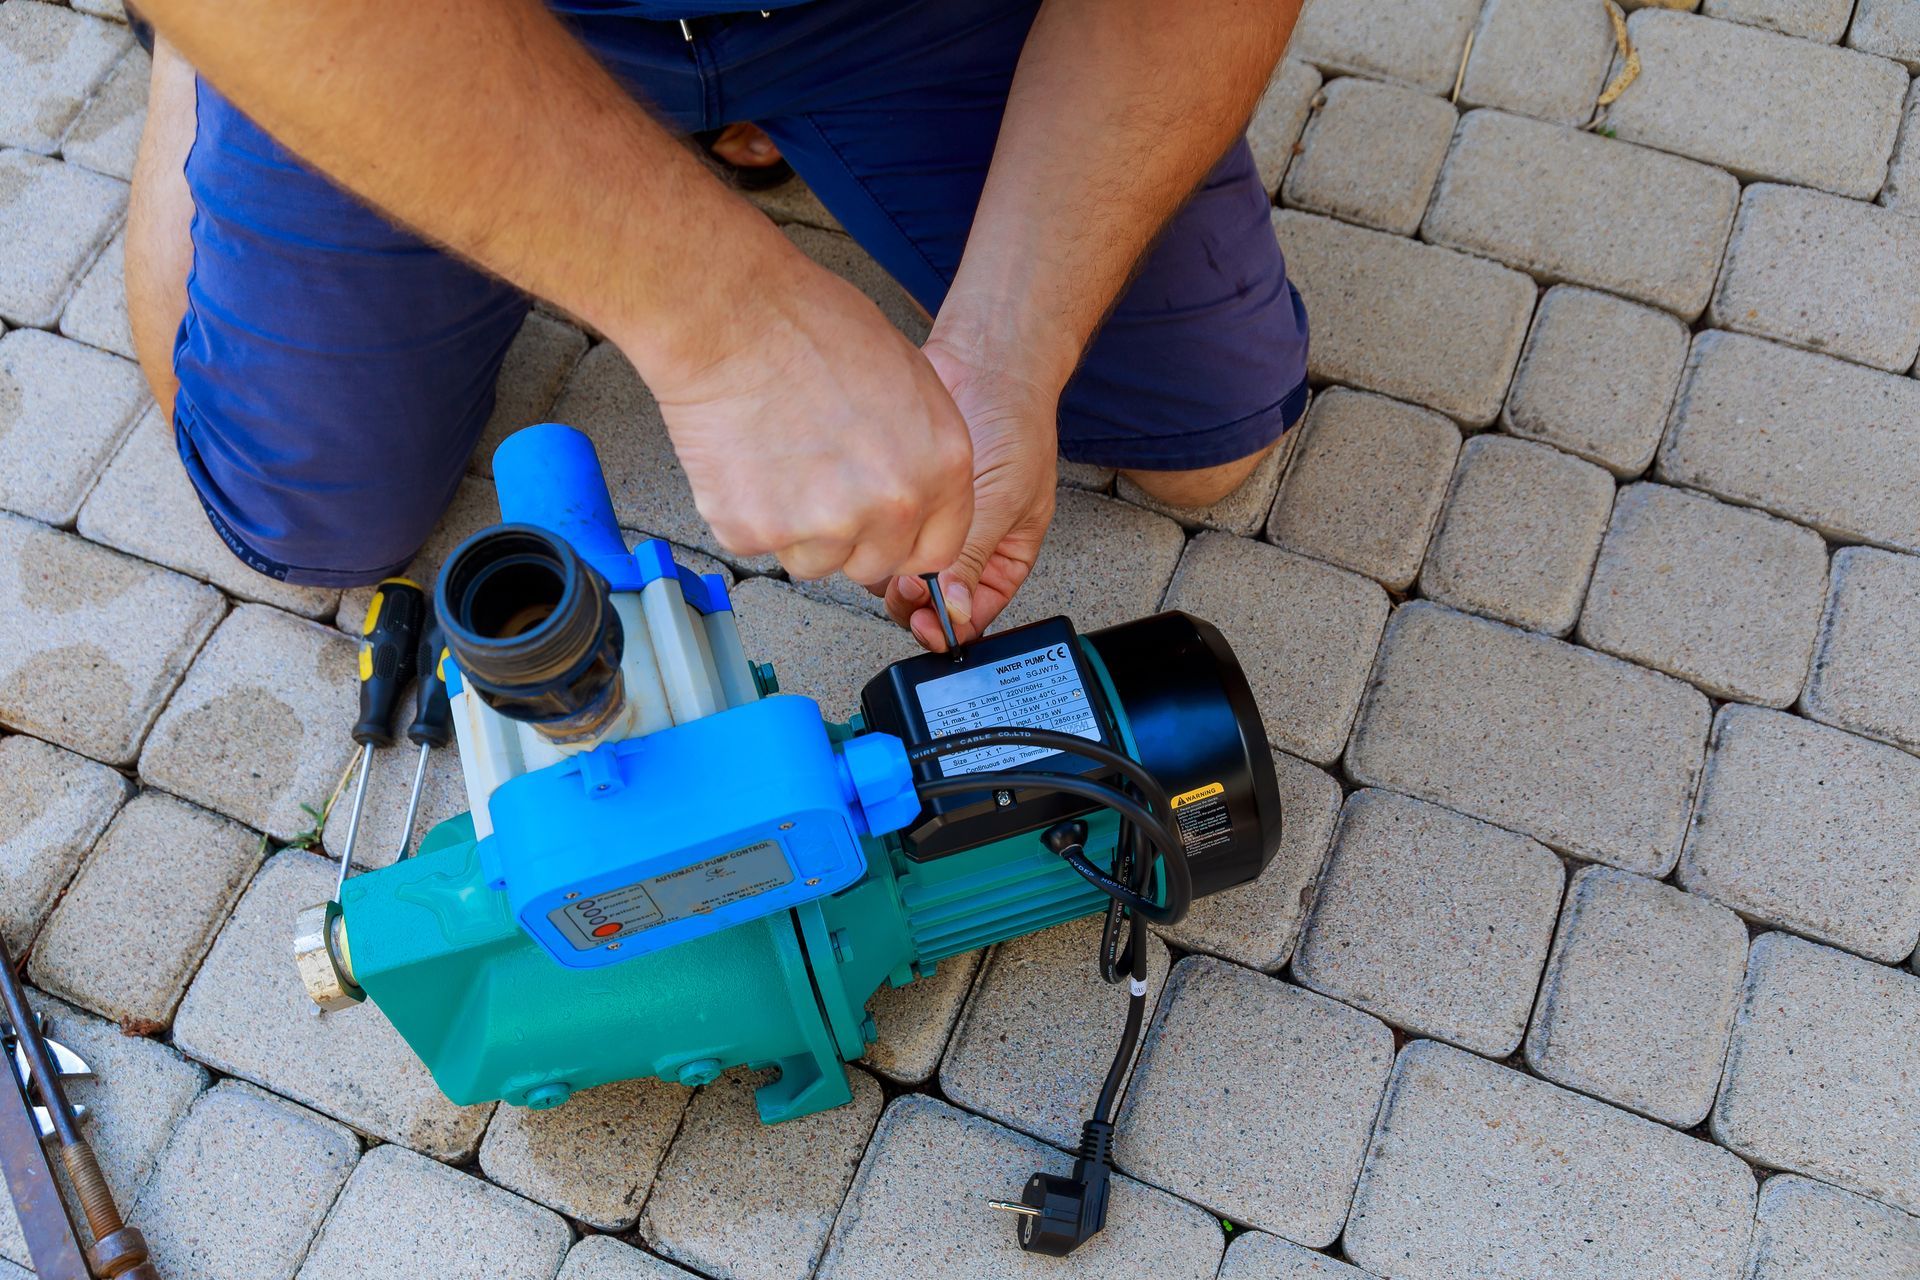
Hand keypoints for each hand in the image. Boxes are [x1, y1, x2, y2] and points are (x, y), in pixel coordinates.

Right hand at [646, 251, 974, 584]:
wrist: (730, 316)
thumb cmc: (810, 326)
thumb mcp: (907, 378)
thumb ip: (919, 451)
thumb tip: (912, 493)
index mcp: (941, 466)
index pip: (938, 550)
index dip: (905, 542)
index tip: (881, 533)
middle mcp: (892, 504)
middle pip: (873, 564)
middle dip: (847, 536)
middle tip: (815, 482)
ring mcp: (825, 524)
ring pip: (813, 562)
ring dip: (794, 529)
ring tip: (777, 460)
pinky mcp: (758, 530)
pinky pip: (756, 546)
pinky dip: (744, 513)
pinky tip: (745, 460)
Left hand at [880, 334, 1058, 650]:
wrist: (985, 361)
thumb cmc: (1014, 422)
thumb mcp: (1003, 499)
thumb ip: (973, 556)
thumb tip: (952, 609)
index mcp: (1004, 557)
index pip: (975, 612)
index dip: (951, 625)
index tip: (928, 625)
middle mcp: (965, 546)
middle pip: (931, 600)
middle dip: (914, 598)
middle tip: (903, 585)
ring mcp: (927, 522)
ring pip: (897, 570)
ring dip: (889, 565)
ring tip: (891, 542)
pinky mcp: (895, 496)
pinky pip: (876, 531)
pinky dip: (872, 532)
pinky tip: (874, 519)